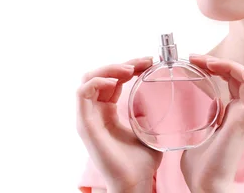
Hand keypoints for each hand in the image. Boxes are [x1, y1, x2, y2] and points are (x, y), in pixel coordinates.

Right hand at [76, 57, 162, 191]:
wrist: (134, 183)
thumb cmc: (141, 163)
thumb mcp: (148, 131)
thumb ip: (150, 116)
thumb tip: (161, 101)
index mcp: (107, 113)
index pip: (113, 81)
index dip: (129, 67)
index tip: (150, 62)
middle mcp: (94, 113)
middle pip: (100, 75)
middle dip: (121, 64)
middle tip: (144, 62)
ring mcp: (87, 118)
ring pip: (88, 78)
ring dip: (109, 69)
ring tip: (130, 70)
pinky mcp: (84, 125)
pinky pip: (82, 93)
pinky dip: (96, 82)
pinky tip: (115, 82)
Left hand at [180, 54, 243, 192]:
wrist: (206, 186)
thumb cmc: (200, 167)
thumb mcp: (195, 132)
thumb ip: (194, 118)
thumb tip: (176, 105)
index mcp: (231, 113)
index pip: (230, 80)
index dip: (215, 67)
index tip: (192, 61)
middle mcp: (242, 112)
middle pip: (239, 76)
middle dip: (219, 62)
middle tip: (195, 58)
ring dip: (231, 66)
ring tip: (209, 62)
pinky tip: (231, 70)